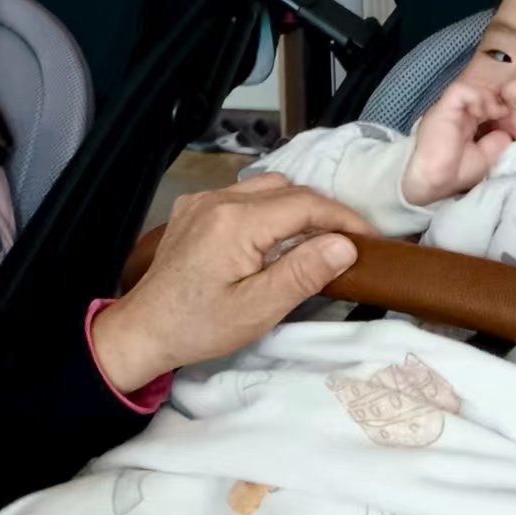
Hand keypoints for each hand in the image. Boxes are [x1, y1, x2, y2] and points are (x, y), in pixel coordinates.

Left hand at [90, 174, 370, 392]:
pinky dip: (267, 207)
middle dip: (322, 210)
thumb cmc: (202, 325)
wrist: (145, 328)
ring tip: (316, 238)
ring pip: (264, 186)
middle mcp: (218, 199)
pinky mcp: (192, 208)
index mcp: (236, 222)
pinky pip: (241, 194)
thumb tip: (344, 245)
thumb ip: (302, 272)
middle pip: (286, 188)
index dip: (343, 217)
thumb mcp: (258, 309)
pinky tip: (274, 236)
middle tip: (347, 241)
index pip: (304, 204)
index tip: (370, 238)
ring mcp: (202, 200)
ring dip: (294, 206)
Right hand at [402, 80, 512, 205]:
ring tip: (494, 112)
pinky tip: (483, 111)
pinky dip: (476, 96)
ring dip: (486, 97)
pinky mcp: (443, 108)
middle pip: (476, 95)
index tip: (509, 117)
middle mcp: (455, 115)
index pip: (481, 106)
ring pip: (469, 89)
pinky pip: (460, 90)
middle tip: (505, 112)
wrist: (432, 180)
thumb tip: (507, 133)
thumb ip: (495, 143)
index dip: (496, 107)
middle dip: (494, 100)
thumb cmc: (454, 174)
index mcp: (464, 125)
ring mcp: (448, 110)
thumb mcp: (484, 159)